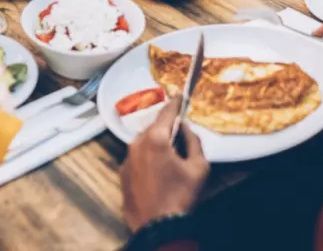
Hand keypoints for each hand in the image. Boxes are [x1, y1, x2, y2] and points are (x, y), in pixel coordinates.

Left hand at [121, 97, 208, 231]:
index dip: (176, 103)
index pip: (167, 112)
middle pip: (154, 127)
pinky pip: (138, 156)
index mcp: (155, 139)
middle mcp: (136, 144)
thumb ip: (194, 141)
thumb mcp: (199, 167)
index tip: (181, 95)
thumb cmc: (180, 196)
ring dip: (157, 143)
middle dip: (167, 128)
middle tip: (181, 135)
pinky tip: (159, 171)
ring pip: (144, 141)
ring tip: (172, 157)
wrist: (158, 226)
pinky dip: (148, 157)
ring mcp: (127, 158)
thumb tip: (186, 129)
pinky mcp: (123, 173)